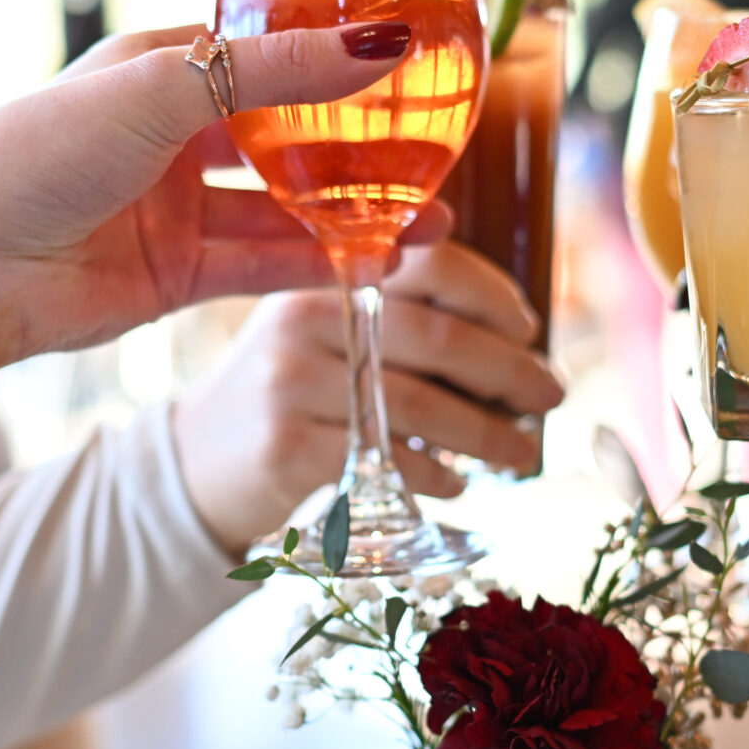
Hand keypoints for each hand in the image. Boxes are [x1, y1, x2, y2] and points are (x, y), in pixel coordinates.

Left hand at [0, 21, 434, 371]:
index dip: (337, 53)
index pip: (268, 49)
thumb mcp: (163, 92)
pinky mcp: (179, 276)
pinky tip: (384, 259)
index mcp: (161, 65)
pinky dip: (325, 262)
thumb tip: (383, 47)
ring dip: (359, 211)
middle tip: (444, 146)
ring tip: (436, 219)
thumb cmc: (36, 154)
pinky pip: (268, 265)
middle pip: (291, 132)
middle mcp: (173, 132)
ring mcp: (178, 206)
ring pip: (290, 205)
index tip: (414, 57)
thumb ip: (277, 75)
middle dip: (365, 143)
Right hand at [171, 241, 564, 549]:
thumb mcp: (329, 334)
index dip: (492, 295)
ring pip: (418, 406)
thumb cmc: (292, 393)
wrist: (197, 461)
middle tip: (551, 395)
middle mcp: (305, 318)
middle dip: (509, 371)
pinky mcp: (286, 447)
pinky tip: (457, 483)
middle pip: (435, 338)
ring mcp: (291, 383)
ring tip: (522, 452)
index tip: (528, 329)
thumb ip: (400, 323)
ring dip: (486, 434)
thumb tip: (517, 347)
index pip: (429, 266)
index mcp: (326, 276)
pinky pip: (384, 461)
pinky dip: (433, 476)